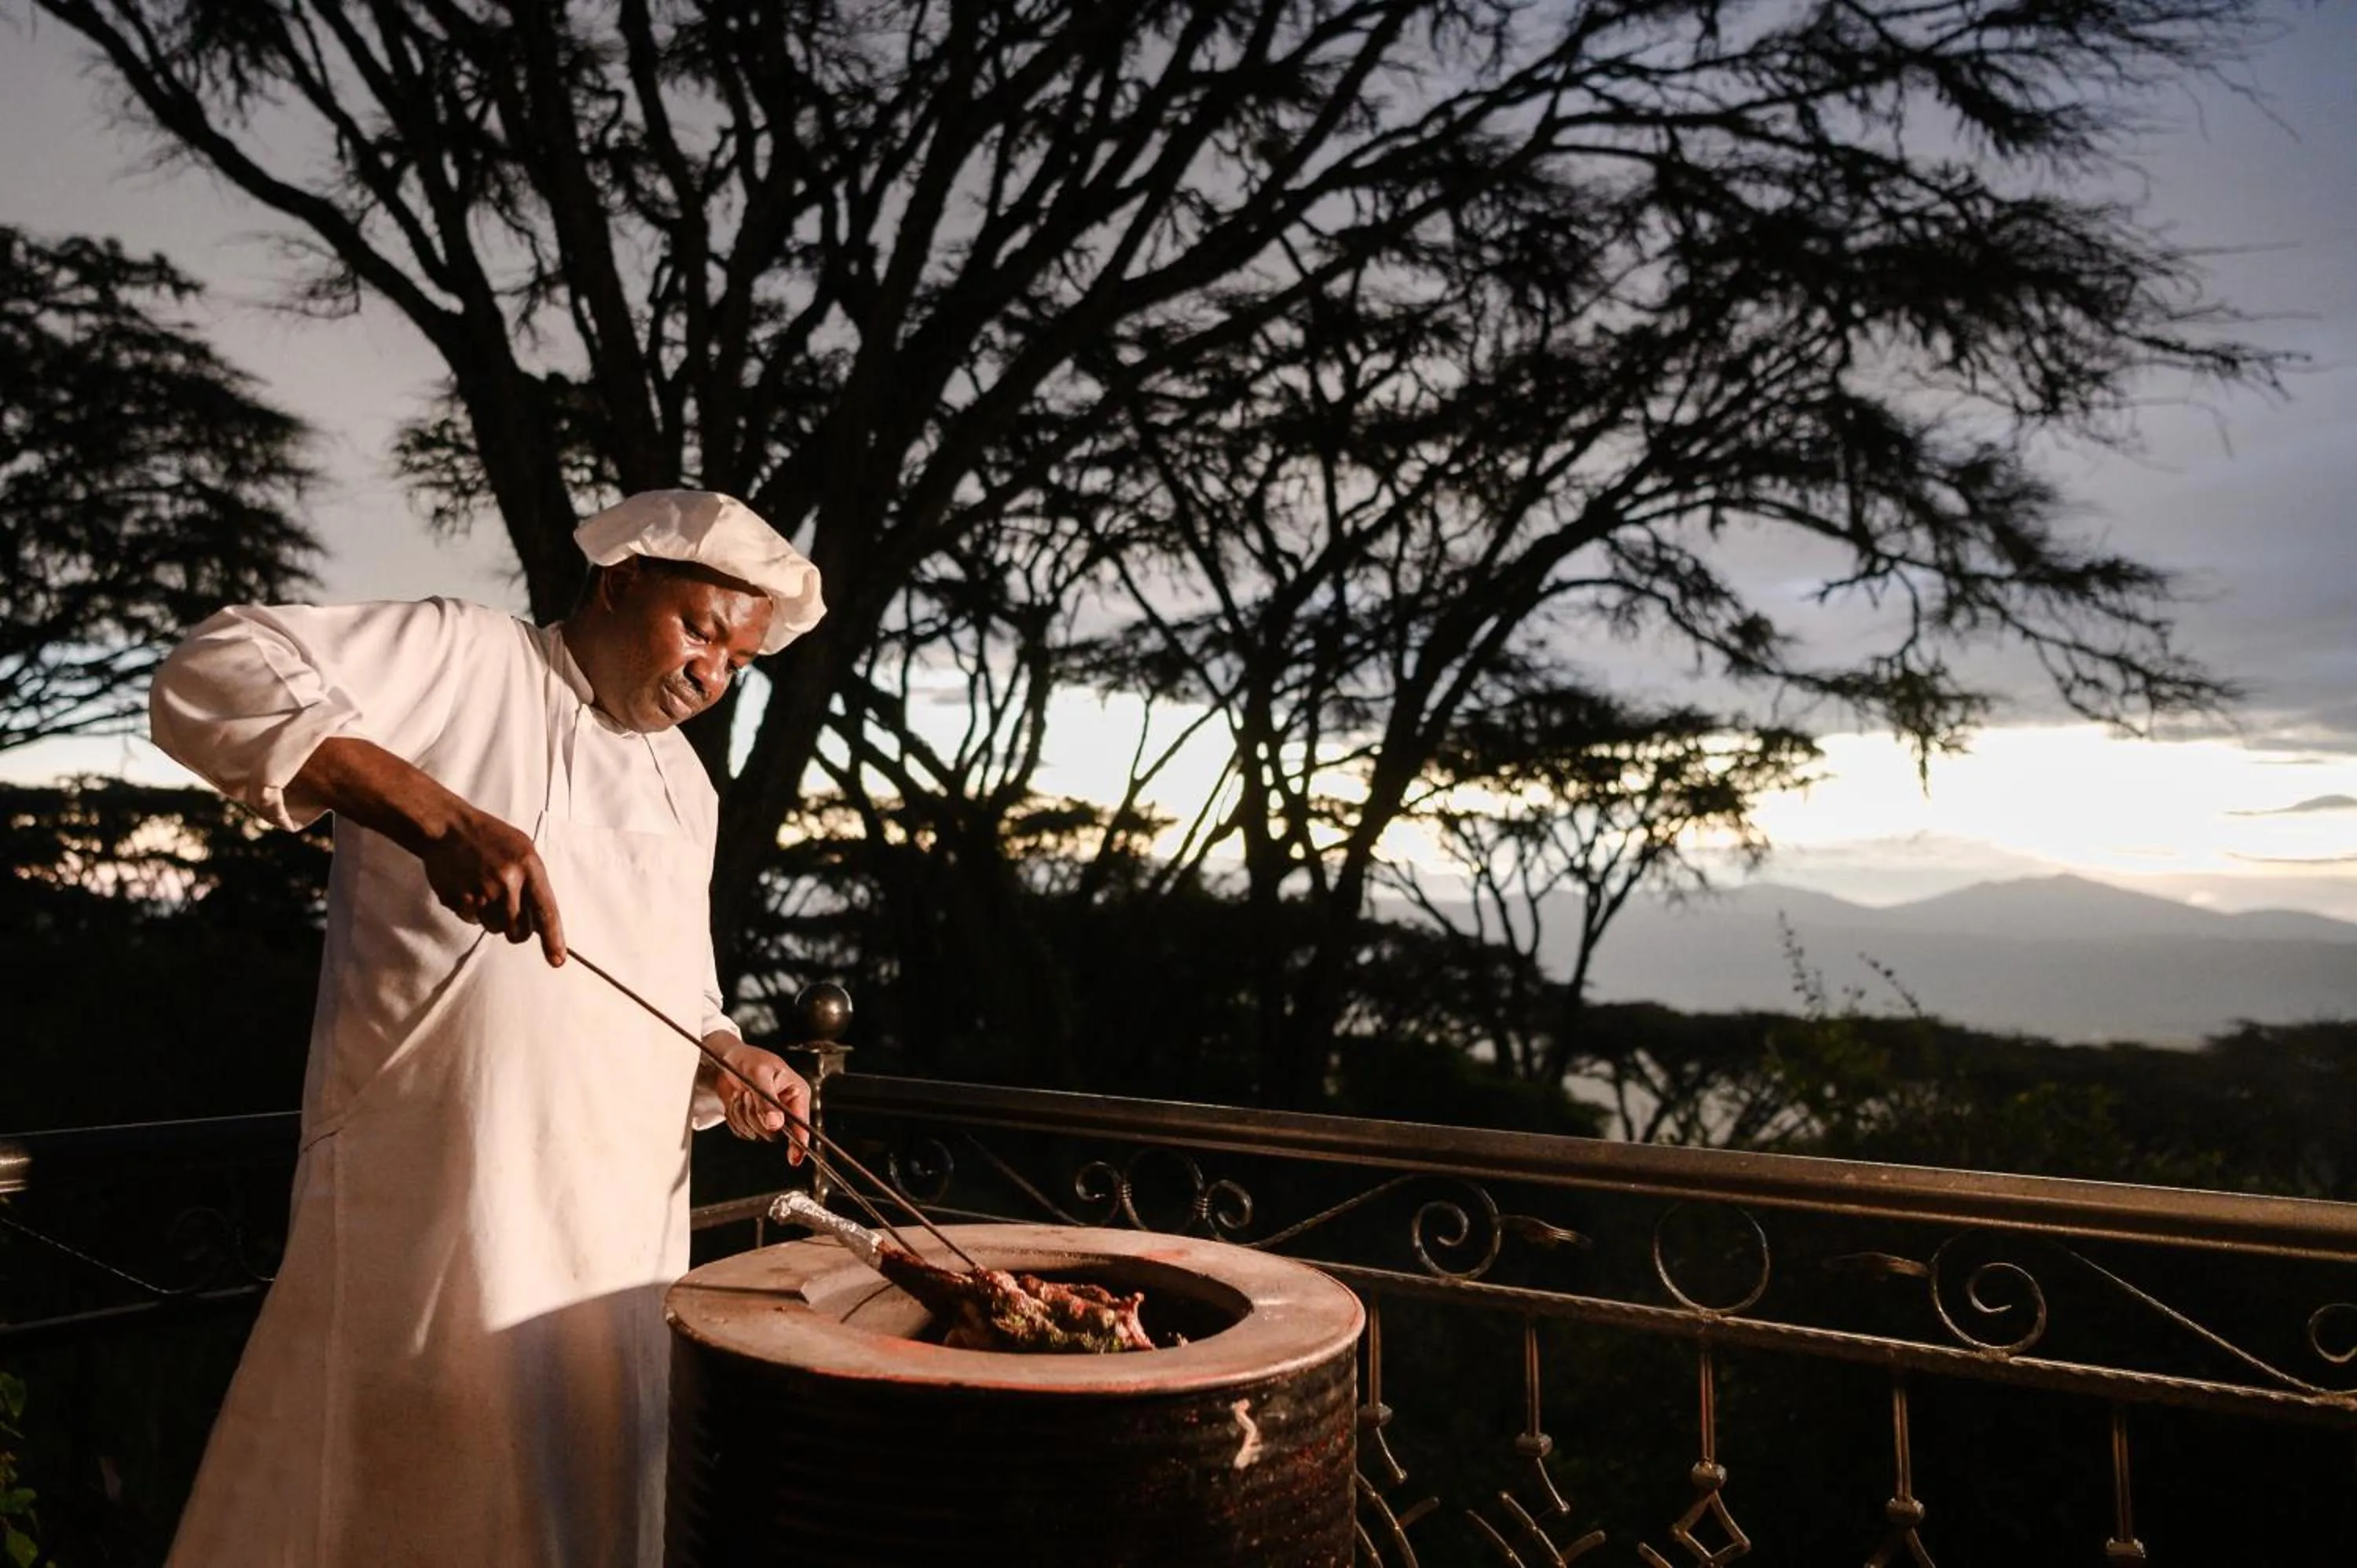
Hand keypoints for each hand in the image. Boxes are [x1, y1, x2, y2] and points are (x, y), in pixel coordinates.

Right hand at [420, 805, 566, 964]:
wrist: (448, 828)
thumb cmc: (491, 838)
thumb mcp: (523, 850)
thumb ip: (534, 883)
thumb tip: (542, 922)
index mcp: (528, 868)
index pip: (546, 912)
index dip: (553, 940)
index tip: (557, 960)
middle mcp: (506, 884)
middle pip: (519, 932)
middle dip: (517, 929)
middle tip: (510, 909)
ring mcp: (481, 894)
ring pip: (495, 929)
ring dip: (493, 917)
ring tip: (485, 889)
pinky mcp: (458, 900)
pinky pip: (472, 920)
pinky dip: (472, 910)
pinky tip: (469, 887)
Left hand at [711, 1036, 809, 1163]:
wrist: (726, 1059)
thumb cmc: (747, 1059)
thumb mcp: (759, 1075)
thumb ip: (767, 1101)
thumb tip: (775, 1124)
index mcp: (796, 1092)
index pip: (802, 1123)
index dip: (799, 1141)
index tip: (795, 1157)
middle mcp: (785, 1107)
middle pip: (775, 1132)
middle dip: (756, 1117)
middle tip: (748, 1096)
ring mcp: (769, 1115)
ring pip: (757, 1133)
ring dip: (742, 1115)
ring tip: (741, 1094)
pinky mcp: (753, 1120)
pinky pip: (743, 1132)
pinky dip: (734, 1118)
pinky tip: (736, 1101)